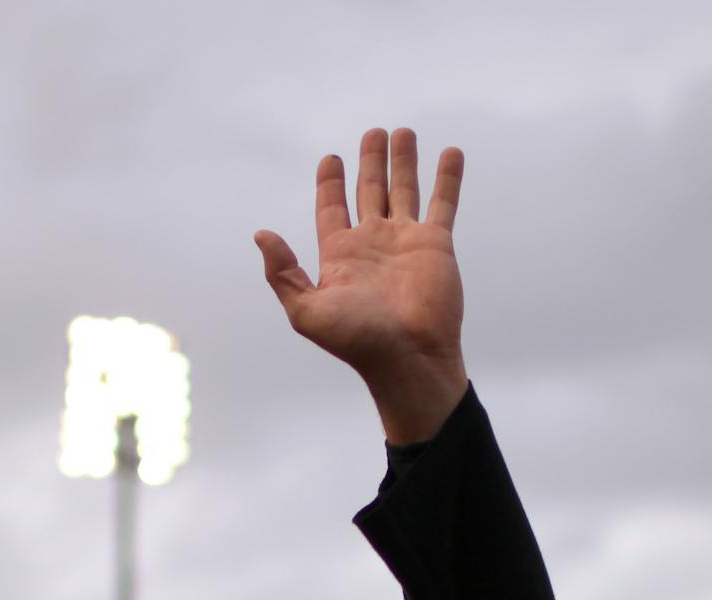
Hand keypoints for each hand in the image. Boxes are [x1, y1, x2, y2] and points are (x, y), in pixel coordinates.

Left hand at [256, 127, 468, 442]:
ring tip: (402, 132)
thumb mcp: (306, 310)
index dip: (330, 183)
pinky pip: (443, 202)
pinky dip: (447, 177)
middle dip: (370, 161)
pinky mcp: (435, 243)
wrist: (407, 356)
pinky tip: (451, 152)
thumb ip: (283, 273)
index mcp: (340, 255)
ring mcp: (405, 241)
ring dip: (403, 161)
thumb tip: (261, 235)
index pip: (331, 208)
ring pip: (403, 189)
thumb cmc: (357, 340)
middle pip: (369, 190)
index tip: (331, 159)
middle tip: (373, 133)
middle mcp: (372, 243)